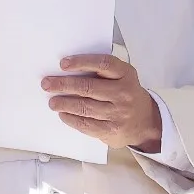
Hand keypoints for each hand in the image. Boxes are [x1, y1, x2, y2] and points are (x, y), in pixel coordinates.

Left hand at [41, 54, 161, 151]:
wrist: (146, 122)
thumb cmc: (127, 94)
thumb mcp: (123, 77)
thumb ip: (103, 72)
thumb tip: (70, 70)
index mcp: (126, 74)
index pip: (103, 64)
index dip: (82, 62)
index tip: (63, 63)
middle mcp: (124, 93)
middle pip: (89, 87)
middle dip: (64, 85)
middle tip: (47, 84)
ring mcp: (118, 113)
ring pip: (85, 107)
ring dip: (64, 103)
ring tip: (52, 102)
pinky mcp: (111, 130)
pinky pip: (86, 124)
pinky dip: (71, 119)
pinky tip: (63, 114)